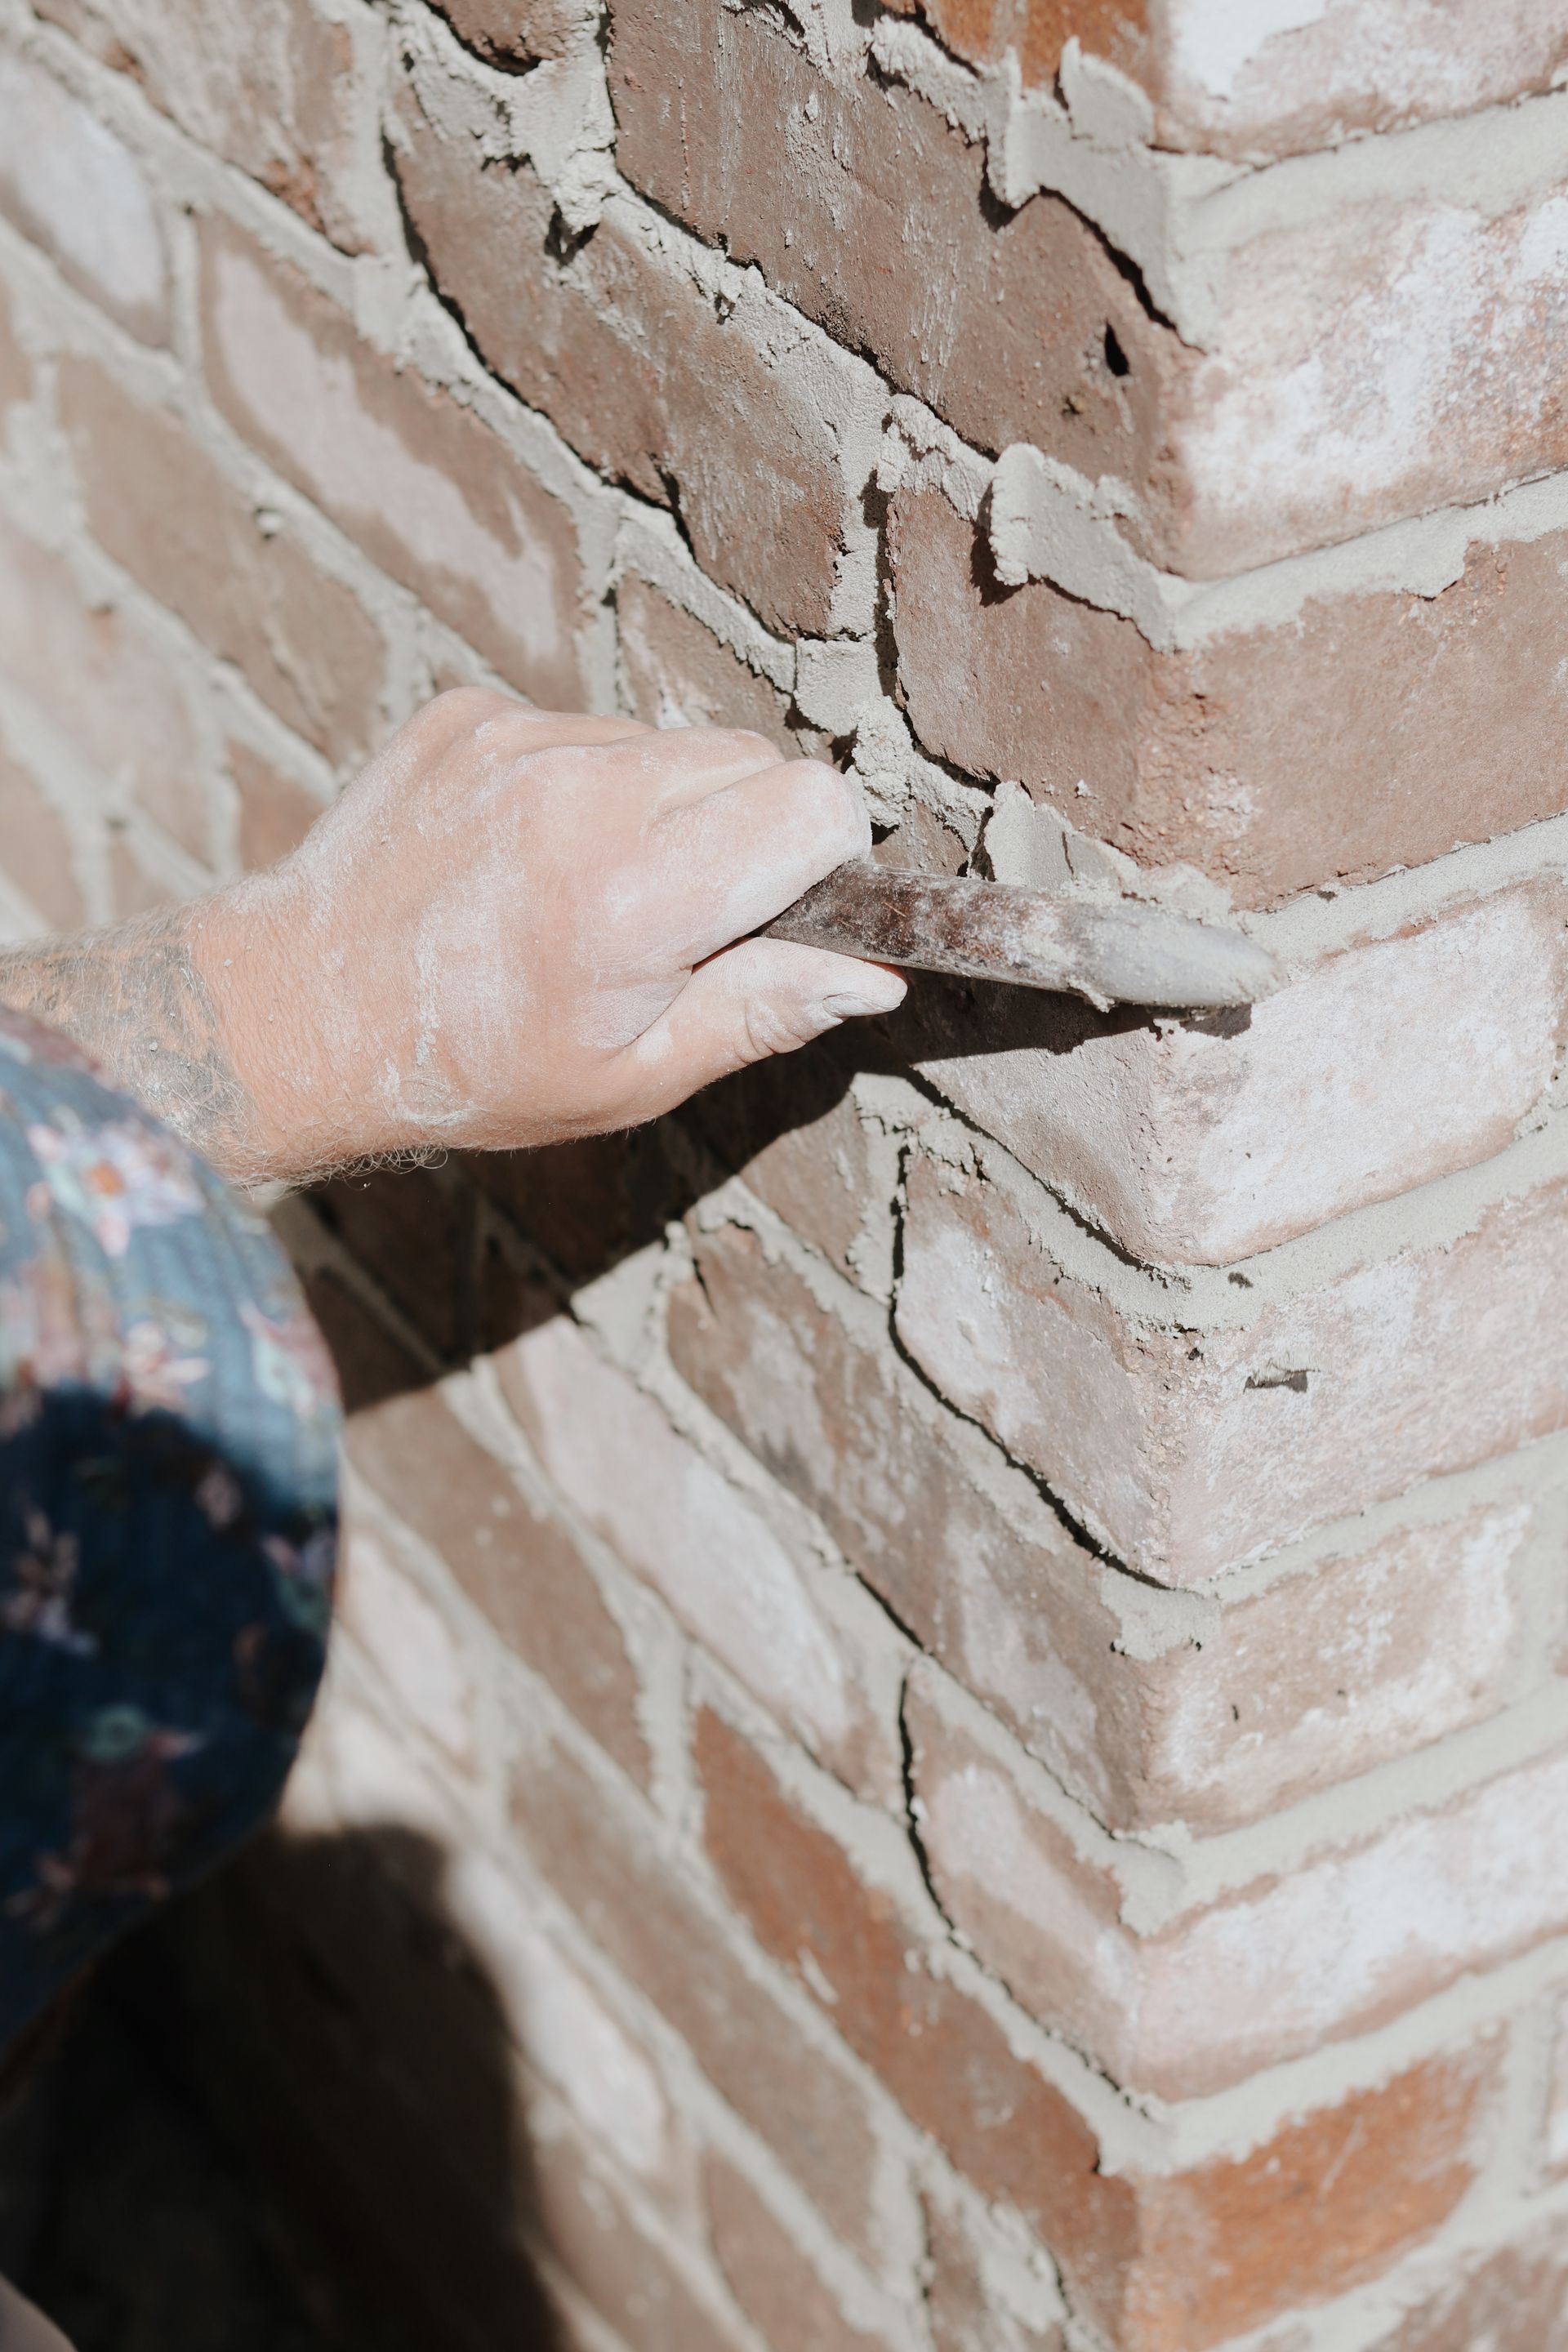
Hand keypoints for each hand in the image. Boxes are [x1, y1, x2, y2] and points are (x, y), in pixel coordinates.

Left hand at [183, 692, 903, 1180]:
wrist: (299, 1009)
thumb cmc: (471, 1068)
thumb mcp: (629, 1078)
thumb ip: (759, 1013)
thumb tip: (870, 974)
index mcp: (632, 899)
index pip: (811, 804)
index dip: (823, 857)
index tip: (787, 908)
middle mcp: (580, 795)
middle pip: (756, 758)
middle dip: (751, 830)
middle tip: (684, 917)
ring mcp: (519, 739)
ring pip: (671, 741)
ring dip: (664, 807)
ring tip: (589, 892)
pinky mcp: (473, 713)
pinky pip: (585, 728)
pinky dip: (583, 786)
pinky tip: (525, 858)